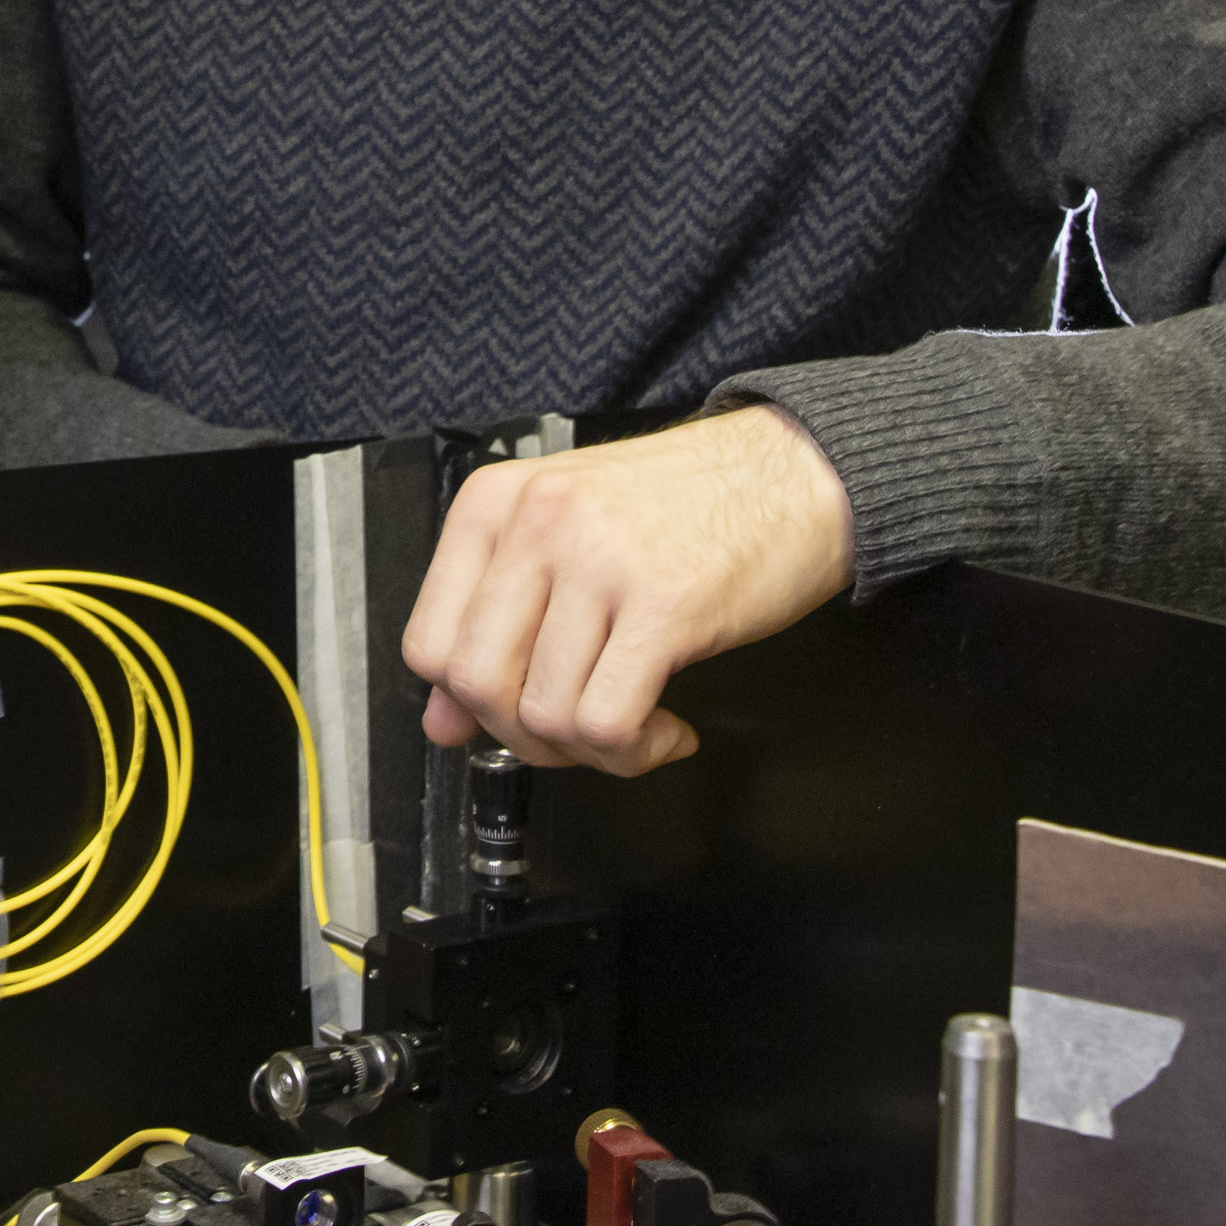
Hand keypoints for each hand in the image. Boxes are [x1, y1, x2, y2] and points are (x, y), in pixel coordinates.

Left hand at [401, 408, 854, 773]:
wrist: (797, 472)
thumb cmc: (687, 503)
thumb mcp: (569, 539)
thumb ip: (497, 623)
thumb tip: (444, 721)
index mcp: (497, 504)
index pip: (428, 641)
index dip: (465, 702)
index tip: (508, 713)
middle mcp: (537, 525)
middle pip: (477, 684)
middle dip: (522, 736)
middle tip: (574, 733)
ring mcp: (599, 562)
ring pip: (543, 715)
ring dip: (589, 751)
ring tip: (631, 729)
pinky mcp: (665, 606)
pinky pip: (609, 723)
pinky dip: (634, 752)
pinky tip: (666, 730)